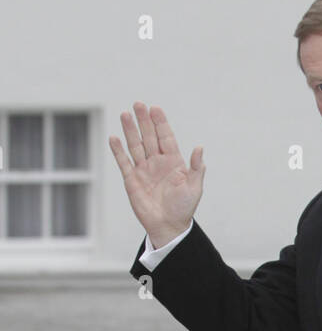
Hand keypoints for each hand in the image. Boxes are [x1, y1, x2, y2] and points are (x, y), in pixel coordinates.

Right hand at [109, 102, 204, 245]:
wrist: (169, 227)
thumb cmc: (184, 208)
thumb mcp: (194, 187)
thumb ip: (197, 168)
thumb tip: (199, 148)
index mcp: (173, 162)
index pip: (165, 137)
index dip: (160, 123)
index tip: (155, 109)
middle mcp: (157, 162)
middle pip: (149, 136)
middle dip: (144, 121)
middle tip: (138, 104)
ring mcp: (144, 170)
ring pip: (135, 145)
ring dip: (130, 130)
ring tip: (125, 114)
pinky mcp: (132, 180)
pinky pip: (124, 162)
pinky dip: (118, 151)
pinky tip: (114, 138)